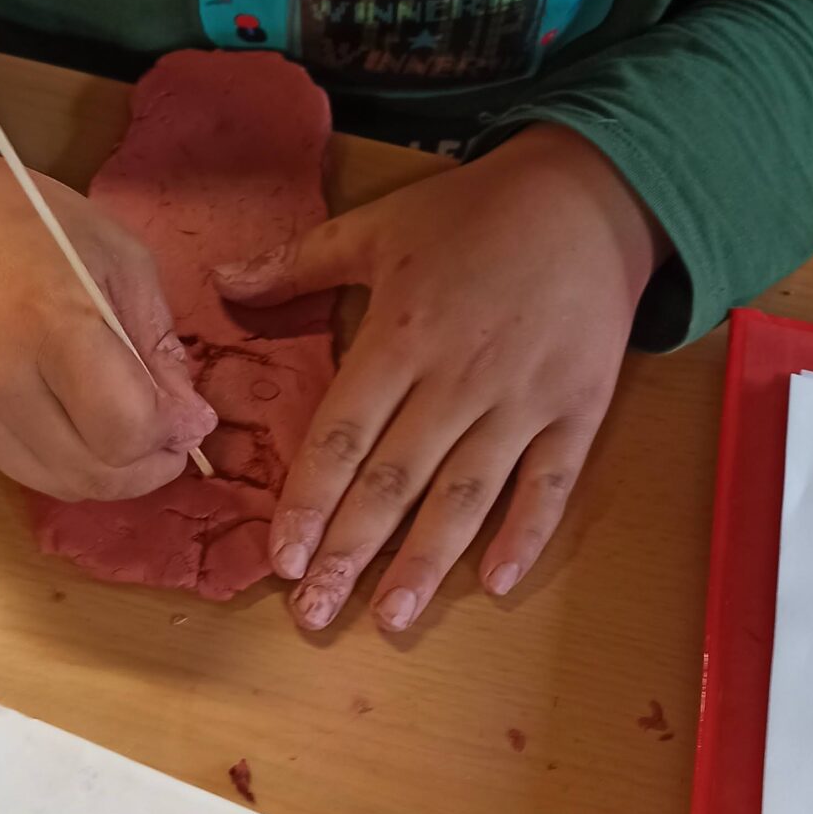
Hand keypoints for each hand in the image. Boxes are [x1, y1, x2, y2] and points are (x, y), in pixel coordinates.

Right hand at [0, 149, 215, 498]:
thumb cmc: (19, 219)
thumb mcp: (113, 254)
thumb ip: (158, 342)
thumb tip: (190, 421)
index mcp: (49, 322)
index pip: (126, 430)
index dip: (170, 433)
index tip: (184, 412)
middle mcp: (0, 382)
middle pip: (97, 473)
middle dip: (148, 464)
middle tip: (165, 429)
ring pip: (61, 484)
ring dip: (106, 470)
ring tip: (122, 426)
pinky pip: (23, 471)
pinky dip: (62, 460)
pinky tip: (71, 419)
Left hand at [218, 125, 665, 629]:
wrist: (592, 196)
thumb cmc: (476, 212)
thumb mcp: (379, 226)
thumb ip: (298, 263)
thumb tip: (221, 284)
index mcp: (403, 335)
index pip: (345, 434)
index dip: (311, 500)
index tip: (282, 557)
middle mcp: (460, 378)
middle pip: (397, 480)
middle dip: (352, 551)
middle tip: (315, 613)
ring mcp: (523, 399)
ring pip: (467, 495)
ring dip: (427, 562)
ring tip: (392, 618)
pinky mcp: (578, 410)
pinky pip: (550, 483)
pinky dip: (526, 534)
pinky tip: (497, 584)